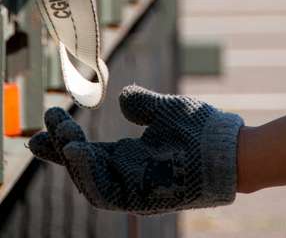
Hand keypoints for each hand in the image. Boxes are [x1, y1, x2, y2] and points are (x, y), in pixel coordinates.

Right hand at [28, 85, 242, 213]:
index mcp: (129, 158)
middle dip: (60, 150)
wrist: (230, 147)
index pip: (87, 151)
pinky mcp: (144, 199)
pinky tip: (80, 153)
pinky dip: (91, 174)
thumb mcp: (166, 111)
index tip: (48, 116)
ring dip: (73, 163)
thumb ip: (143, 105)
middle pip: (83, 168)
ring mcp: (135, 191)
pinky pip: (109, 192)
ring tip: (64, 140)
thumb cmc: (201, 130)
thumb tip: (122, 97)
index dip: (64, 138)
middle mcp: (127, 177)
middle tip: (43, 128)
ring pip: (91, 183)